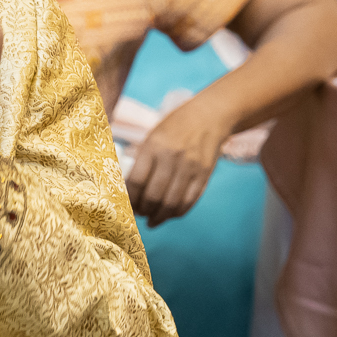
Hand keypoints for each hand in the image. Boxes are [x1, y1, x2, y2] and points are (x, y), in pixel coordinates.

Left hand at [124, 95, 231, 223]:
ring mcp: (190, 167)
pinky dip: (177, 213)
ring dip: (159, 217)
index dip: (130, 200)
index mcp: (154, 146)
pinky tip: (169, 214)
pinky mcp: (204, 174)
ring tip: (152, 220)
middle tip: (139, 214)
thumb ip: (142, 161)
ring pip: (172, 204)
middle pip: (154, 196)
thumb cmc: (175, 127)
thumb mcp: (153, 136)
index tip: (126, 206)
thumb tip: (130, 192)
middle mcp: (172, 157)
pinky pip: (189, 201)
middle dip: (143, 211)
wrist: (209, 116)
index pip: (136, 182)